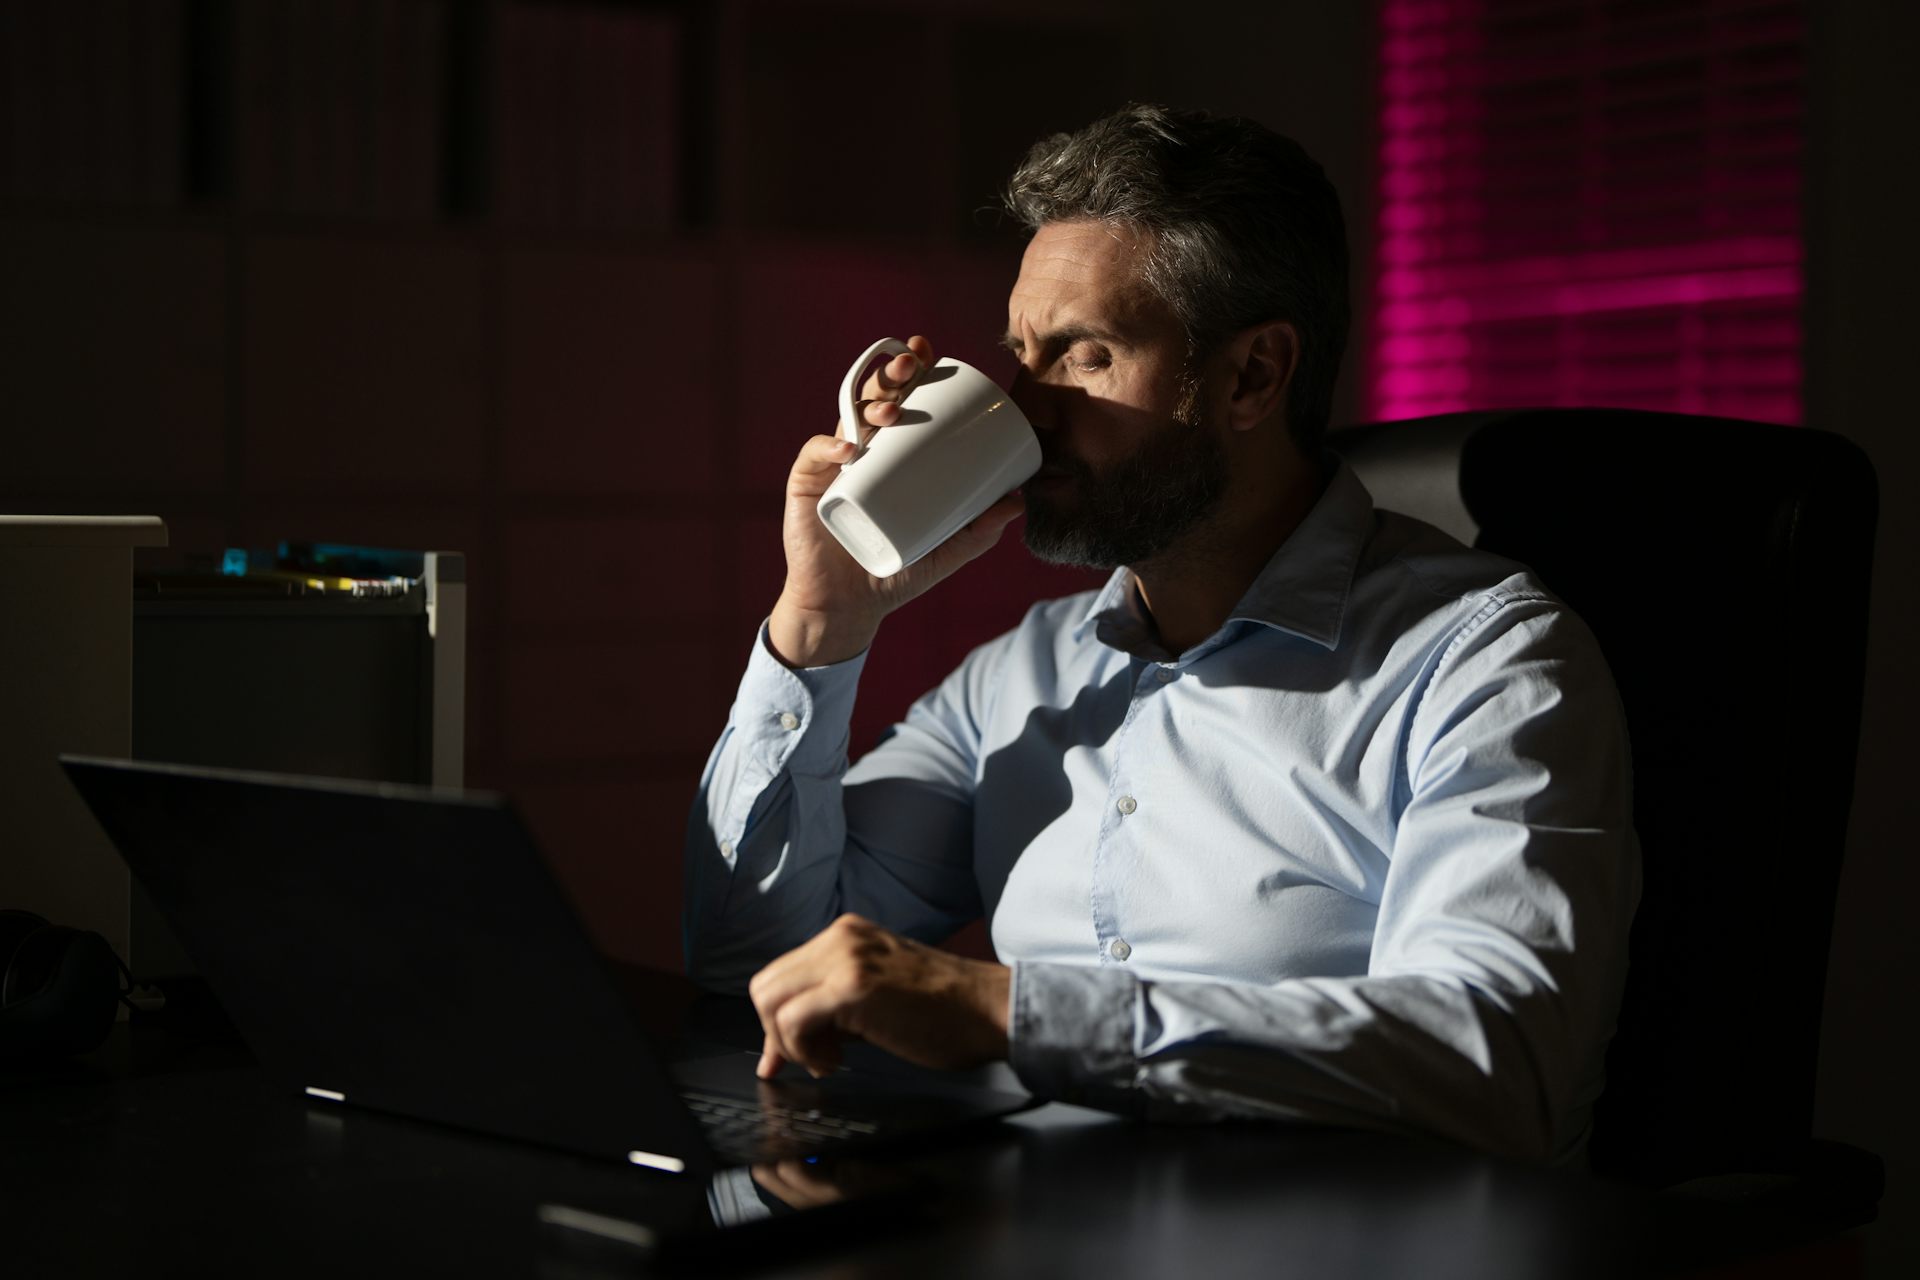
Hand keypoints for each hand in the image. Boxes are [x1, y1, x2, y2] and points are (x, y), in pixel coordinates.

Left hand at [747, 913, 1010, 1078]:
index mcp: (846, 935)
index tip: (787, 1055)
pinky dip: (803, 1049)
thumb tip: (779, 1051)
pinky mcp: (852, 986)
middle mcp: (840, 937)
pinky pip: (793, 1020)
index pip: (781, 975)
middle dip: (778, 1033)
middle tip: (816, 1057)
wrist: (989, 1010)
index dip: (776, 1021)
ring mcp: (845, 958)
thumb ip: (829, 1015)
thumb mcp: (875, 999)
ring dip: (791, 1043)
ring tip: (831, 1059)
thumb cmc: (945, 1011)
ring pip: (770, 1001)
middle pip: (765, 986)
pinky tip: (836, 1060)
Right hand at [767, 334, 1025, 667]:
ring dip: (867, 404)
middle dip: (891, 375)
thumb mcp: (945, 553)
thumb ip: (979, 531)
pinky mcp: (807, 486)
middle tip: (912, 368)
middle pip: (873, 399)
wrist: (847, 607)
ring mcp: (831, 466)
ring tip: (891, 410)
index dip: (913, 374)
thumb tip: (1018, 501)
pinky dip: (829, 448)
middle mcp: (860, 451)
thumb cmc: (895, 572)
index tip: (932, 355)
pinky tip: (850, 450)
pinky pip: (814, 457)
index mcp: (890, 455)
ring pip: (845, 419)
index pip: (901, 403)